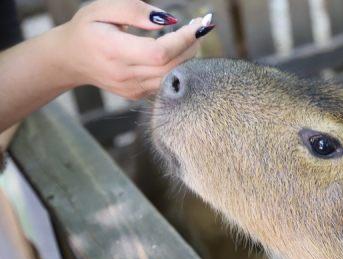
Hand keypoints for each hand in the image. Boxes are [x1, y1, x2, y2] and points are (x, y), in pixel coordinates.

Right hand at [54, 0, 212, 99]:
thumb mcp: (102, 8)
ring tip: (193, 35)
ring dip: (188, 55)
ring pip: (172, 76)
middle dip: (192, 45)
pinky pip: (165, 81)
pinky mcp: (137, 94)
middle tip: (201, 26)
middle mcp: (124, 75)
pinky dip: (177, 65)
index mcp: (114, 52)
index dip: (183, 39)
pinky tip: (179, 49)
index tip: (198, 24)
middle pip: (171, 65)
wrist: (70, 59)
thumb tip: (166, 20)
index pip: (159, 52)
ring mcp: (132, 88)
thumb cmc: (87, 29)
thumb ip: (134, 10)